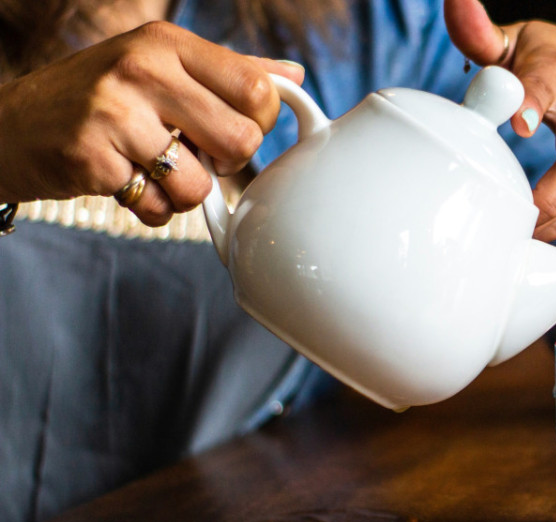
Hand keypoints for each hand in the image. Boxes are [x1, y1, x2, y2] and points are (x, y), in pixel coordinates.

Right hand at [0, 21, 304, 225]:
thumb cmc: (99, 98)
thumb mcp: (160, 66)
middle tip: (196, 155)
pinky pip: (158, 208)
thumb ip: (229, 72)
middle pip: (241, 141)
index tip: (234, 129)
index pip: (258, 92)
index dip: (258, 123)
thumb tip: (292, 77)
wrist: (9, 126)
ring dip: (184, 193)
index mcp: (167, 43)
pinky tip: (126, 183)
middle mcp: (141, 70)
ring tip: (155, 171)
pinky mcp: (92, 159)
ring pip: (200, 185)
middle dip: (226, 163)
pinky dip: (150, 209)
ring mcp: (113, 114)